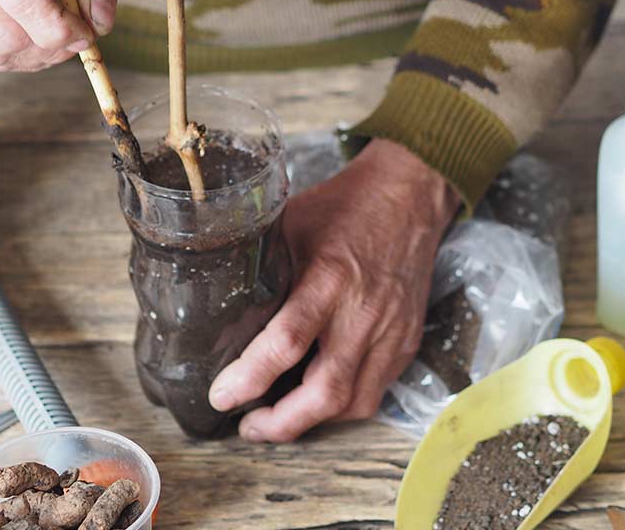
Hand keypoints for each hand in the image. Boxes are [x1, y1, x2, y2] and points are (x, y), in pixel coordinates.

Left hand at [208, 138, 459, 441]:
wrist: (409, 197)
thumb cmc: (344, 208)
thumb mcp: (290, 224)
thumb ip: (260, 264)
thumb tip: (215, 298)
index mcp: (329, 278)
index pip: (288, 341)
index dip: (251, 377)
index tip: (222, 396)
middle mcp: (364, 313)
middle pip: (326, 391)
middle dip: (283, 423)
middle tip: (248, 427)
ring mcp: (390, 333)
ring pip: (354, 403)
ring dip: (312, 422)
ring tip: (276, 420)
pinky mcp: (405, 343)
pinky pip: (374, 392)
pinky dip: (341, 407)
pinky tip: (314, 401)